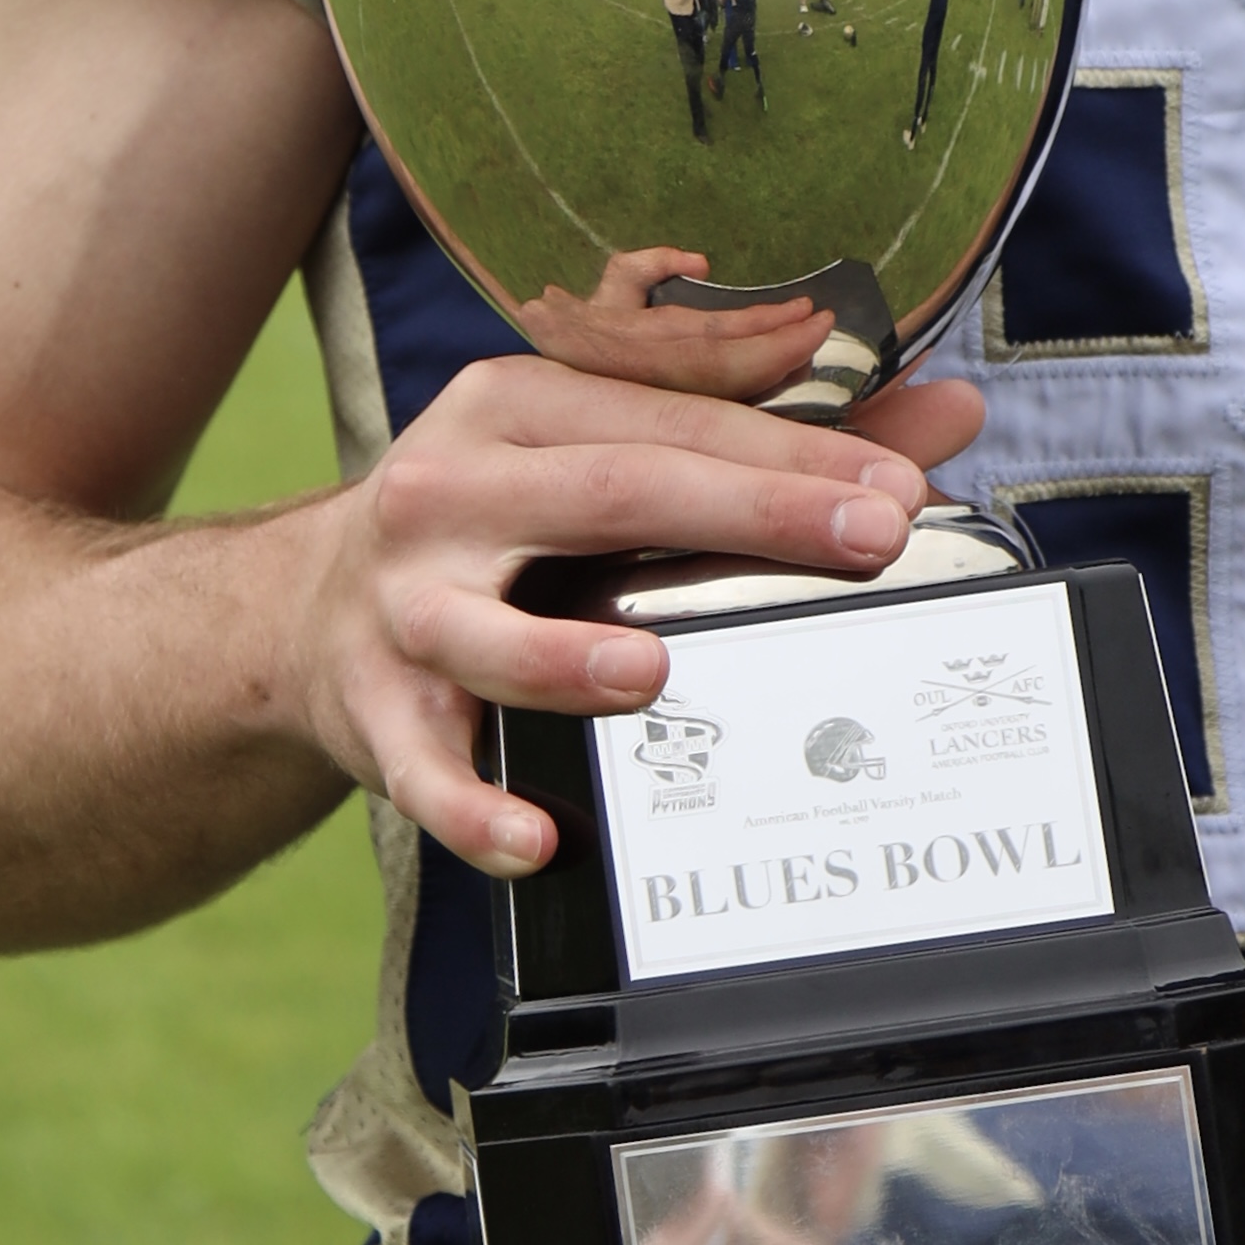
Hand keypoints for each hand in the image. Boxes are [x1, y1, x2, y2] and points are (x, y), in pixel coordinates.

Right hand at [275, 352, 984, 874]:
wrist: (299, 609)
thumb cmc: (498, 525)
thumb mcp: (606, 459)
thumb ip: (774, 441)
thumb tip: (945, 417)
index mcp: (517, 406)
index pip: (670, 420)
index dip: (790, 452)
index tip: (900, 491)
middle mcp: (448, 488)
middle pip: (605, 494)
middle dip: (744, 516)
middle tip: (860, 545)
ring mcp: (399, 602)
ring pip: (481, 631)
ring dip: (564, 658)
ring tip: (649, 676)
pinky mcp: (369, 708)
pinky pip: (421, 769)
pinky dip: (474, 810)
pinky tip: (535, 838)